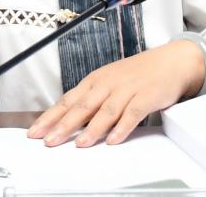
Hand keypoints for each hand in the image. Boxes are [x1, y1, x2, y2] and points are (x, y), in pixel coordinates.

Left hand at [26, 41, 202, 147]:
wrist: (170, 61)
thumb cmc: (137, 74)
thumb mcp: (109, 82)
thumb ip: (91, 101)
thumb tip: (67, 121)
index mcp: (95, 80)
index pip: (68, 100)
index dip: (51, 117)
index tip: (35, 131)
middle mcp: (108, 84)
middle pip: (82, 106)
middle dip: (63, 125)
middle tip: (49, 141)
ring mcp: (127, 90)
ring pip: (105, 111)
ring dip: (91, 129)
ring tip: (79, 143)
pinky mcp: (146, 97)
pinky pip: (132, 113)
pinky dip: (122, 127)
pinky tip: (113, 140)